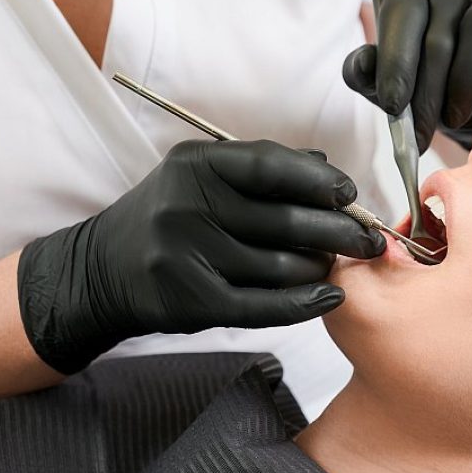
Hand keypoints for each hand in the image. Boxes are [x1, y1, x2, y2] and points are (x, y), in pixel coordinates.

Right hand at [18, 140, 384, 373]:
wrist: (103, 270)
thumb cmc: (168, 216)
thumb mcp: (202, 178)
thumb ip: (262, 168)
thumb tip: (326, 168)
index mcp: (194, 166)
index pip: (271, 165)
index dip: (320, 181)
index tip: (349, 195)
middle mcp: (186, 206)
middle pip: (285, 220)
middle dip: (339, 231)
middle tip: (368, 240)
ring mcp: (185, 256)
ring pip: (280, 266)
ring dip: (319, 268)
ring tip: (335, 266)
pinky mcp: (190, 302)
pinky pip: (264, 306)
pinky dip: (305, 304)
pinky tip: (330, 297)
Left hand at [343, 0, 471, 152]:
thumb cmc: (432, 93)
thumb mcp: (392, 92)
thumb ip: (367, 77)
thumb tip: (359, 64)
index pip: (401, 15)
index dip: (395, 62)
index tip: (392, 106)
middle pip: (438, 34)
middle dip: (425, 93)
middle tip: (419, 135)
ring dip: (464, 85)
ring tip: (453, 120)